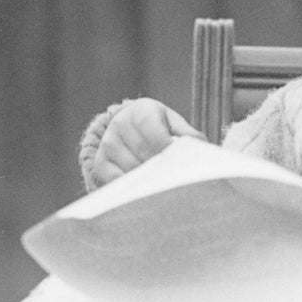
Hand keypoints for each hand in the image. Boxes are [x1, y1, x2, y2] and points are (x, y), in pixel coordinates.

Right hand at [85, 97, 205, 186]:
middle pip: (145, 156)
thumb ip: (187, 134)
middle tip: (176, 182)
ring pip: (132, 170)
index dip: (171, 156)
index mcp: (140, 112)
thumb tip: (201, 147)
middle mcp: (120, 125)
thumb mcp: (172, 122)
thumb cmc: (155, 124)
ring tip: (163, 185)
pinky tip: (145, 189)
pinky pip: (117, 181)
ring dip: (149, 181)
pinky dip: (132, 188)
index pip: (158, 139)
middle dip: (163, 171)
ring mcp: (108, 144)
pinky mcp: (100, 162)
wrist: (125, 123)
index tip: (182, 168)